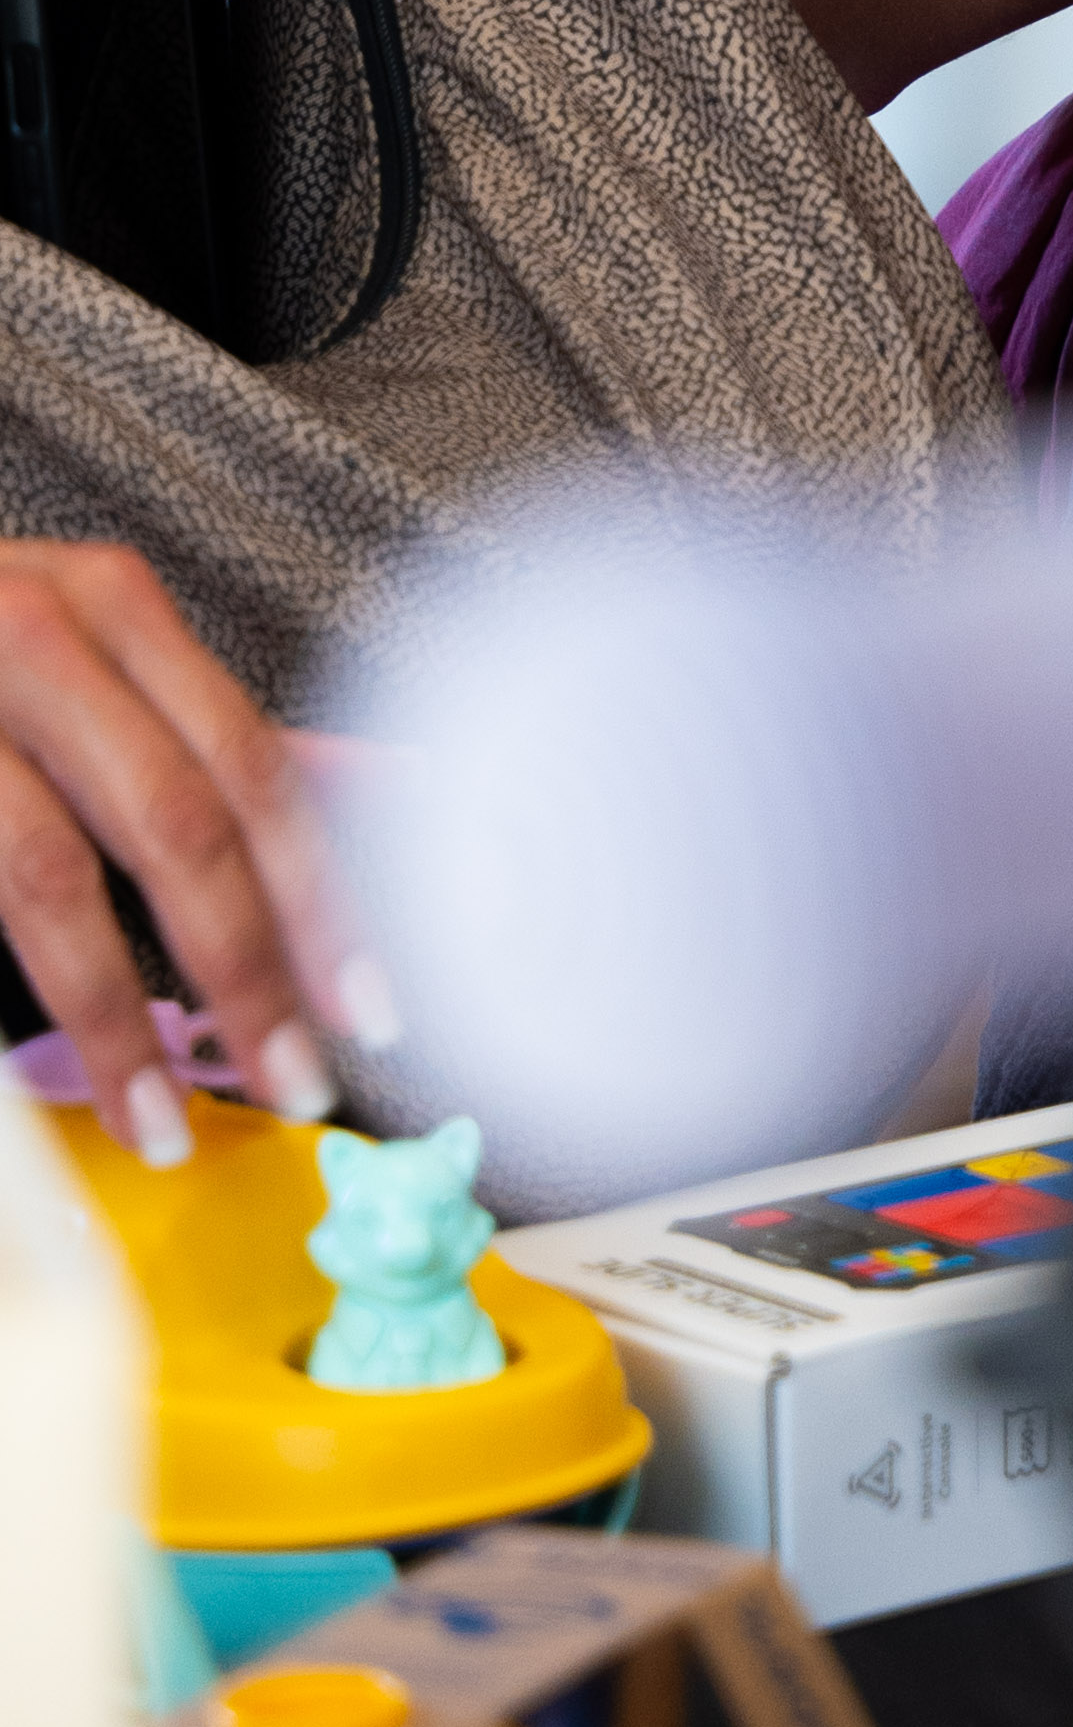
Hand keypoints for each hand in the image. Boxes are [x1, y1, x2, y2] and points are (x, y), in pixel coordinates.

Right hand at [0, 542, 360, 1153]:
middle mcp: (38, 643)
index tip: (367, 1004)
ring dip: (116, 1019)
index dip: (317, 894)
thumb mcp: (94, 652)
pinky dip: (31, 1000)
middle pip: (176, 822)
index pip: (250, 764)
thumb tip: (384, 786)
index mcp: (113, 609)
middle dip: (246, 968)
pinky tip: (55, 1074)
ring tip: (160, 1117)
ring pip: (55, 880)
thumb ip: (215, 732)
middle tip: (293, 1077)